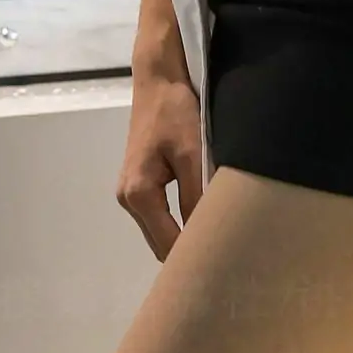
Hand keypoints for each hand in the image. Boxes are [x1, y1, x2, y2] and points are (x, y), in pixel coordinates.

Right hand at [117, 59, 204, 259]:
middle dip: (187, 256)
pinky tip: (201, 226)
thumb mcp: (192, 154)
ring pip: (159, 233)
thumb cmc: (175, 114)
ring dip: (183, 241)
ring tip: (216, 248)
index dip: (192, 260)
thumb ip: (196, 195)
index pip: (167, 244)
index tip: (222, 270)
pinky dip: (177, 226)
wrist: (157, 82)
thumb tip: (206, 235)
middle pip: (160, 245)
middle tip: (224, 263)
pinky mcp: (138, 186)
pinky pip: (159, 218)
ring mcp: (130, 194)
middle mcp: (128, 199)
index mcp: (139, 194)